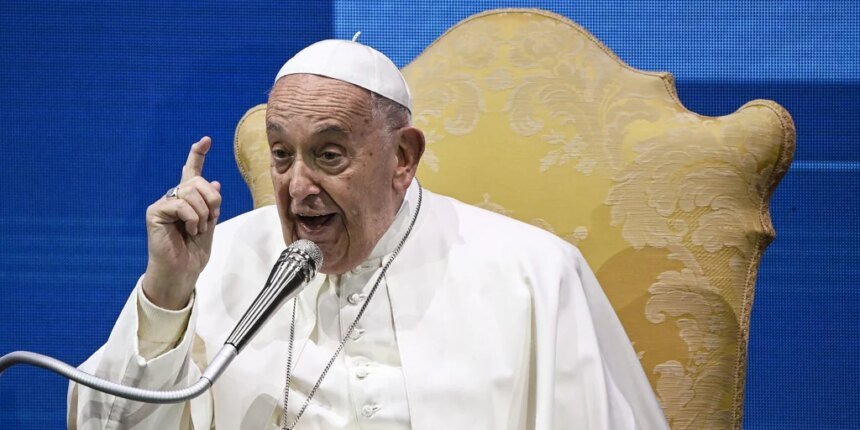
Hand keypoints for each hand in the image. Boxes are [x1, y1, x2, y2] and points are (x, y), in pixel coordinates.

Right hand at [142, 137, 221, 309]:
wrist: (182, 272)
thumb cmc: (194, 252)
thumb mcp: (209, 225)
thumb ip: (211, 204)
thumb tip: (215, 183)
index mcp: (187, 199)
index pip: (191, 171)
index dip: (197, 154)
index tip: (206, 140)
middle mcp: (174, 198)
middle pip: (198, 181)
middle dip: (212, 200)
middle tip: (210, 220)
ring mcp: (163, 204)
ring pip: (191, 191)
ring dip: (203, 213)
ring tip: (197, 229)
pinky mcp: (155, 212)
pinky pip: (180, 203)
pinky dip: (192, 218)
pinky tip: (189, 230)